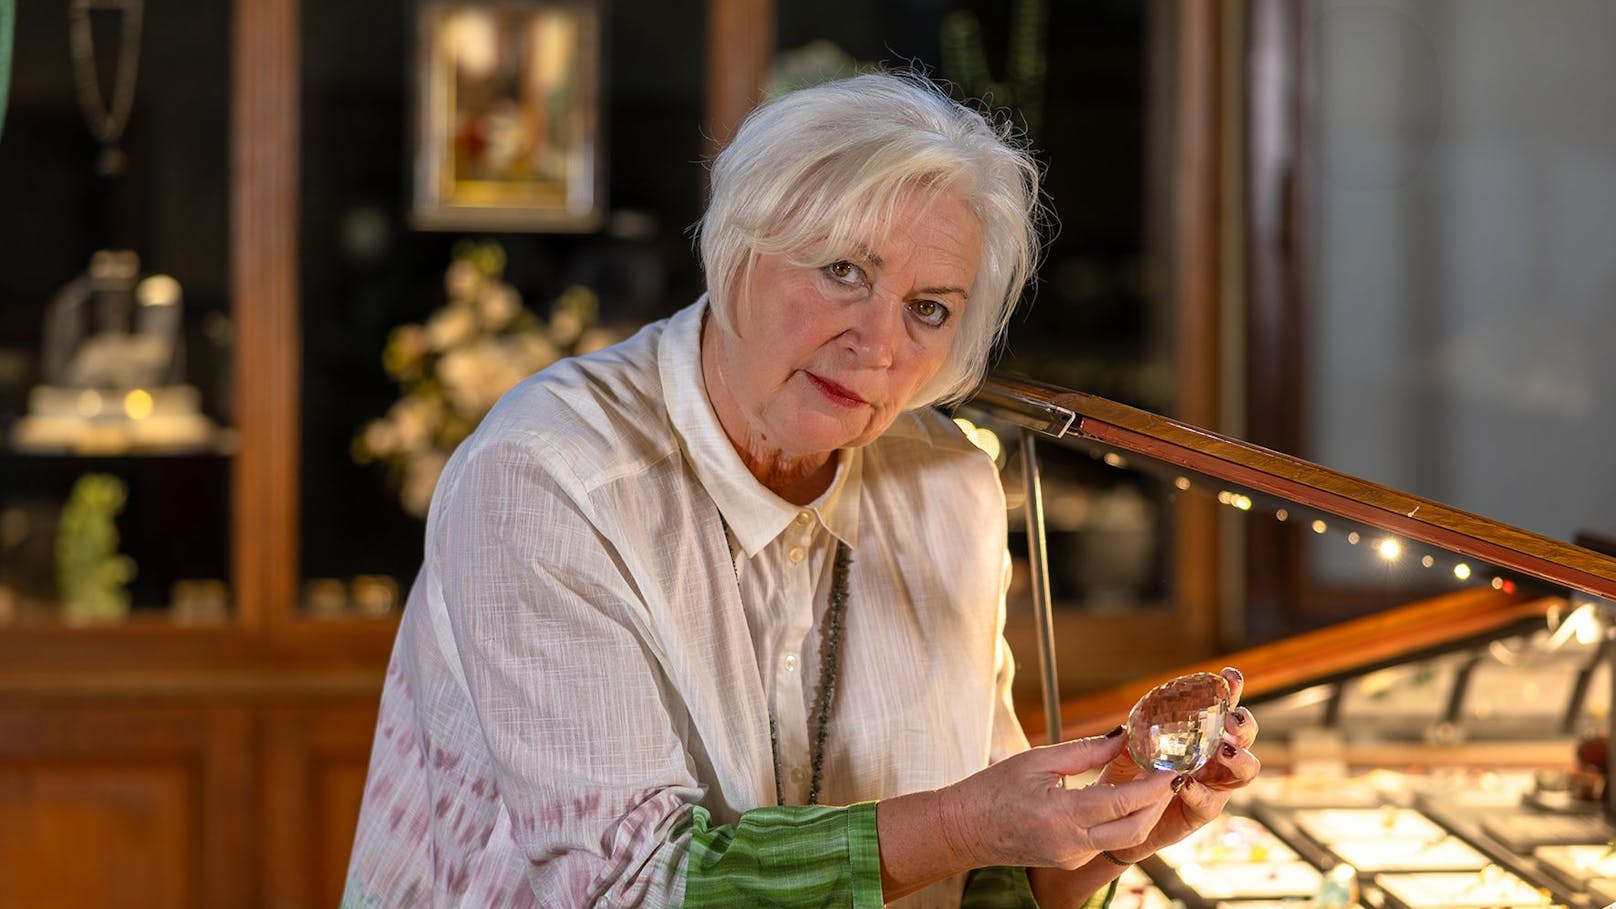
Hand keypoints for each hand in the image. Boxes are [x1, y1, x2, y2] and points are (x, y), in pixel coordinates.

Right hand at [936, 730, 1178, 870]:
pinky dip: (1122, 818)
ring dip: (1144, 811)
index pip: (1122, 802)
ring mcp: (1072, 857)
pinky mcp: (1070, 860)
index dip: (1153, 785)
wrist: (963, 829)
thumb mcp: (1037, 760)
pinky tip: (1124, 796)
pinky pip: (1107, 840)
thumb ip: (1084, 750)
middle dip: (1159, 802)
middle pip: (1135, 830)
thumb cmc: (992, 790)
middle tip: (1170, 774)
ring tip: (1152, 781)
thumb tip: (1123, 737)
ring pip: (1124, 838)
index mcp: (1060, 815)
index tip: (1172, 767)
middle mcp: (1071, 844)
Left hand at [1098, 666, 1261, 861]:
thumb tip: (1126, 729)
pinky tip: (1183, 782)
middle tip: (1231, 721)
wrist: (1119, 820)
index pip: (1222, 707)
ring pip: (1245, 770)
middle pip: (1246, 736)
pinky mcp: (1204, 811)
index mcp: (1200, 734)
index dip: (1231, 690)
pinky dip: (1198, 790)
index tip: (1230, 676)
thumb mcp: (1124, 754)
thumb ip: (1129, 742)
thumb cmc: (1126, 779)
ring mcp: (1214, 784)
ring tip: (1223, 751)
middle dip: (1244, 724)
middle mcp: (1215, 757)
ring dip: (1238, 759)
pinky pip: (1210, 801)